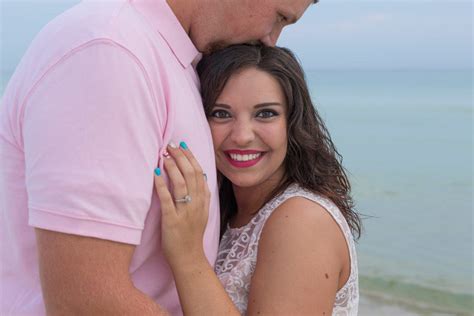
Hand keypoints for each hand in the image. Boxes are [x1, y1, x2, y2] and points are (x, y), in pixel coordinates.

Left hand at [154, 142, 209, 267]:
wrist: (189, 258)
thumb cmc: (191, 235)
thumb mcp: (202, 213)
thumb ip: (201, 195)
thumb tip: (200, 175)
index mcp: (204, 201)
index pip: (200, 173)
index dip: (191, 157)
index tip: (183, 145)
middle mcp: (197, 204)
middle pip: (191, 174)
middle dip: (181, 157)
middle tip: (171, 145)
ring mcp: (185, 213)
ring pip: (181, 184)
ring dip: (172, 167)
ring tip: (164, 155)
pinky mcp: (172, 221)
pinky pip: (167, 200)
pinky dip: (161, 185)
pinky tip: (155, 174)